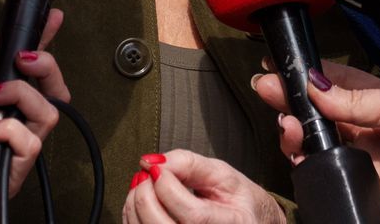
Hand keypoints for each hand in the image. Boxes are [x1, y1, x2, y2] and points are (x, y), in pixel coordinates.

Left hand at [0, 12, 66, 223]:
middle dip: (45, 68)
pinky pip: (29, 146)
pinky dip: (9, 131)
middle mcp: (11, 126)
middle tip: (22, 59)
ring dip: (21, 96)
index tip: (51, 20)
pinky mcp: (11, 174)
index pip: (31, 75)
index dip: (45, 46)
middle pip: (53, 94)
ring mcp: (12, 149)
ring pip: (47, 115)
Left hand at [123, 150, 283, 223]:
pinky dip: (133, 217)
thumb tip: (152, 162)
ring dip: (134, 206)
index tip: (156, 167)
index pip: (192, 215)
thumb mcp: (222, 173)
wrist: (247, 221)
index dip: (167, 188)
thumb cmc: (236, 199)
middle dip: (145, 197)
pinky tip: (141, 199)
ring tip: (142, 183)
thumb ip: (188, 163)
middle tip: (146, 174)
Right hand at [252, 61, 379, 222]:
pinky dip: (307, 161)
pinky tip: (300, 148)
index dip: (304, 75)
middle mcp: (362, 125)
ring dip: (294, 130)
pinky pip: (325, 171)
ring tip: (289, 123)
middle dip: (290, 100)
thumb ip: (352, 100)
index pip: (330, 82)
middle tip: (270, 90)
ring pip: (313, 141)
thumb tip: (315, 86)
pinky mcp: (359, 181)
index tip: (277, 66)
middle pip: (315, 112)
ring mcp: (359, 154)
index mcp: (374, 99)